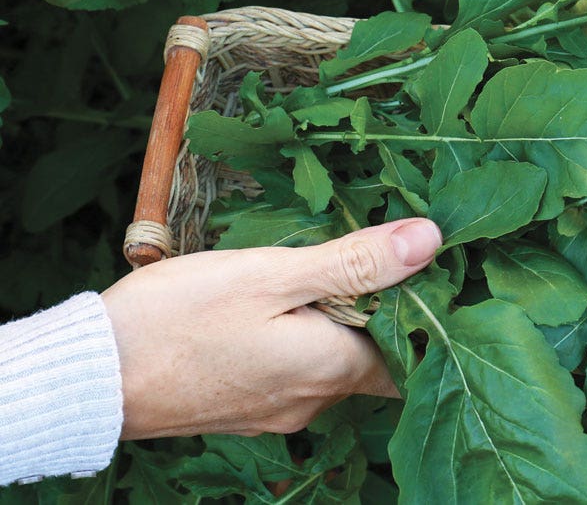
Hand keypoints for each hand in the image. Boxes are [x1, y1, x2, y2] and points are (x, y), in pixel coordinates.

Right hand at [101, 218, 441, 438]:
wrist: (91, 376)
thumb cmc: (180, 318)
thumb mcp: (273, 274)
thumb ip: (354, 262)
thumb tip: (429, 240)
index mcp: (331, 369)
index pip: (410, 350)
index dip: (422, 309)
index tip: (421, 265)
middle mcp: (312, 401)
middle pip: (371, 356)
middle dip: (379, 309)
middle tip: (370, 253)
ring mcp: (276, 410)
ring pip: (331, 362)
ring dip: (337, 321)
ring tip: (326, 268)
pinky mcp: (245, 408)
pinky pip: (294, 372)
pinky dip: (302, 338)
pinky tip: (282, 304)